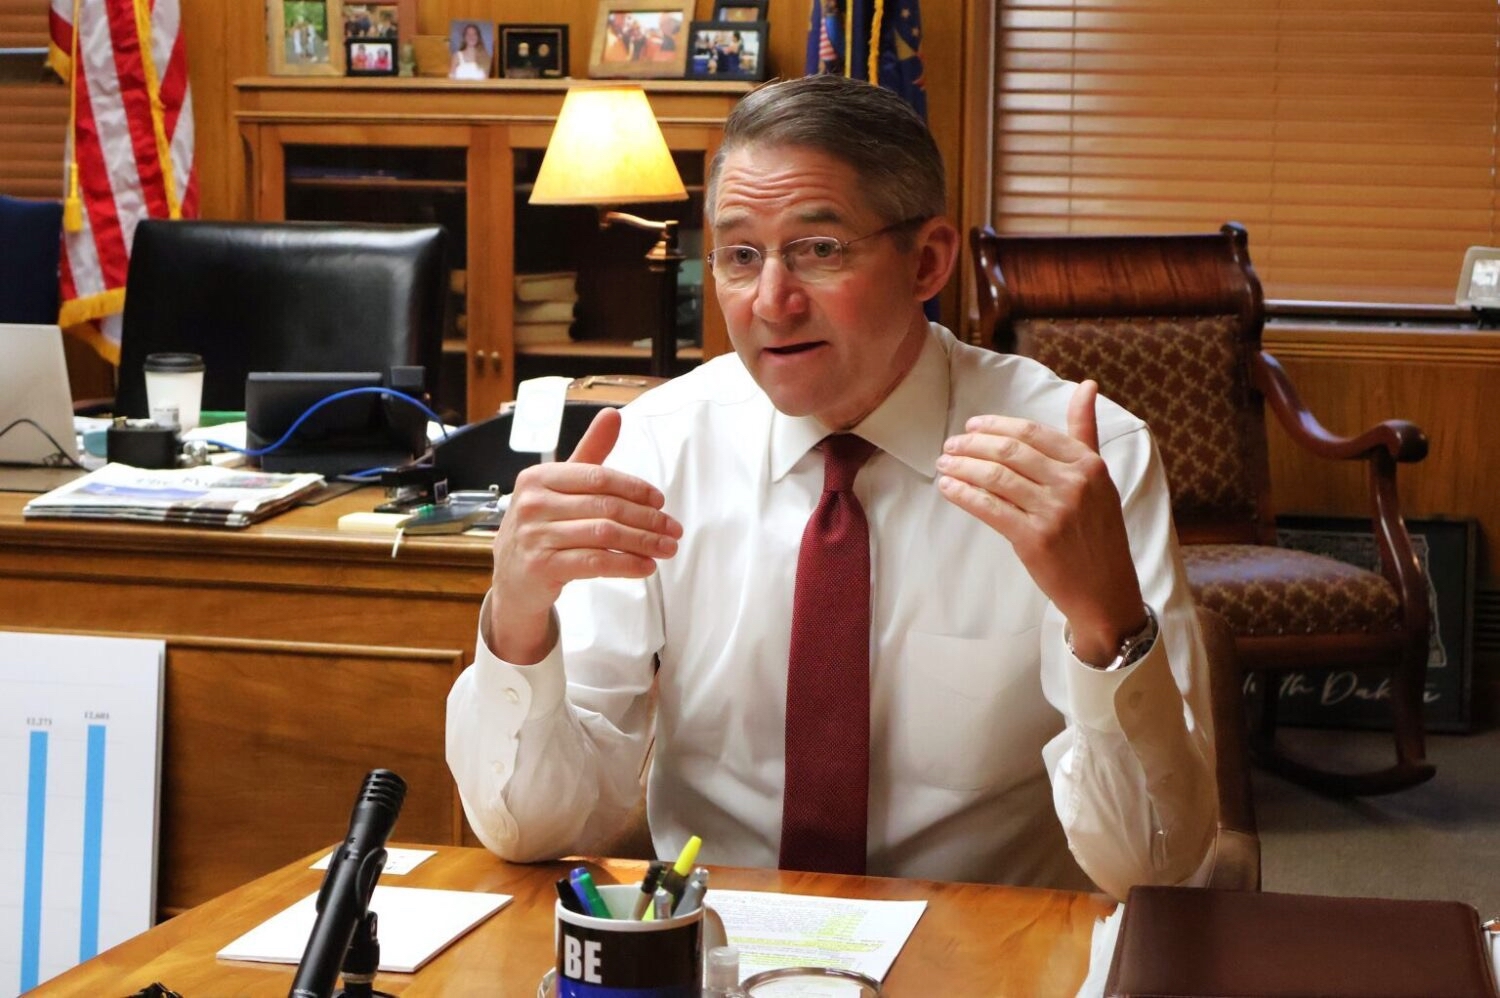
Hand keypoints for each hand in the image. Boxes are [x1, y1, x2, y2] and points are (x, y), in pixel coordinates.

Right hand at [488, 407, 681, 663]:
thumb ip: (589, 453)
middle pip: (606, 507)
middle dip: (648, 519)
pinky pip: (596, 563)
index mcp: (539, 477)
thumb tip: (613, 414)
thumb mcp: (560, 487)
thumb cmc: (542, 526)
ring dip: (644, 543)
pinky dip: (626, 565)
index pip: (599, 477)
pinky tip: (645, 566)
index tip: (660, 501)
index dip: (635, 488)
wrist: (511, 578)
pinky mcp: (543, 567)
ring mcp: (536, 536)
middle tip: (673, 530)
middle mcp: (533, 504)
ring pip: (605, 536)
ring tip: (666, 548)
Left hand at [935, 381, 1146, 664]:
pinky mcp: (1034, 539)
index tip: (972, 425)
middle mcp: (1073, 484)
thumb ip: (1085, 432)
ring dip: (962, 466)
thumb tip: (1087, 384)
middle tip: (950, 444)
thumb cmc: (1098, 532)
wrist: (1105, 589)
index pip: (1032, 432)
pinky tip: (948, 487)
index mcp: (1089, 464)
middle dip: (972, 444)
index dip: (996, 425)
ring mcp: (1054, 512)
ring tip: (944, 463)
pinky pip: (989, 508)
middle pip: (1009, 451)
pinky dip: (963, 494)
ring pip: (995, 477)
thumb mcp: (1099, 478)